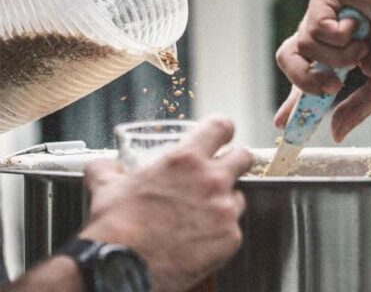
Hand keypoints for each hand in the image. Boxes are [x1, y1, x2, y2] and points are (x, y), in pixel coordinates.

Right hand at [80, 116, 252, 291]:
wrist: (120, 269)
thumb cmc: (115, 229)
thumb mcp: (107, 189)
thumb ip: (108, 171)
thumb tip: (102, 167)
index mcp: (185, 160)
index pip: (220, 127)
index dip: (223, 130)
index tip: (222, 136)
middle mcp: (211, 180)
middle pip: (243, 158)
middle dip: (234, 163)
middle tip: (220, 175)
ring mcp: (224, 210)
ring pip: (238, 197)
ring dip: (224, 204)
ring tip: (199, 218)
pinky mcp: (230, 238)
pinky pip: (233, 230)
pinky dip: (220, 235)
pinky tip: (199, 241)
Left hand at [274, 0, 370, 141]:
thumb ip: (356, 109)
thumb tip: (336, 134)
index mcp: (334, 52)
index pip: (304, 77)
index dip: (292, 100)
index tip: (282, 123)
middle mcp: (323, 31)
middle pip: (287, 59)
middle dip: (306, 80)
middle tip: (332, 88)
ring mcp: (322, 11)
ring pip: (303, 46)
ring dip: (338, 57)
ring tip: (363, 47)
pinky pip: (315, 28)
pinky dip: (340, 36)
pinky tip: (360, 25)